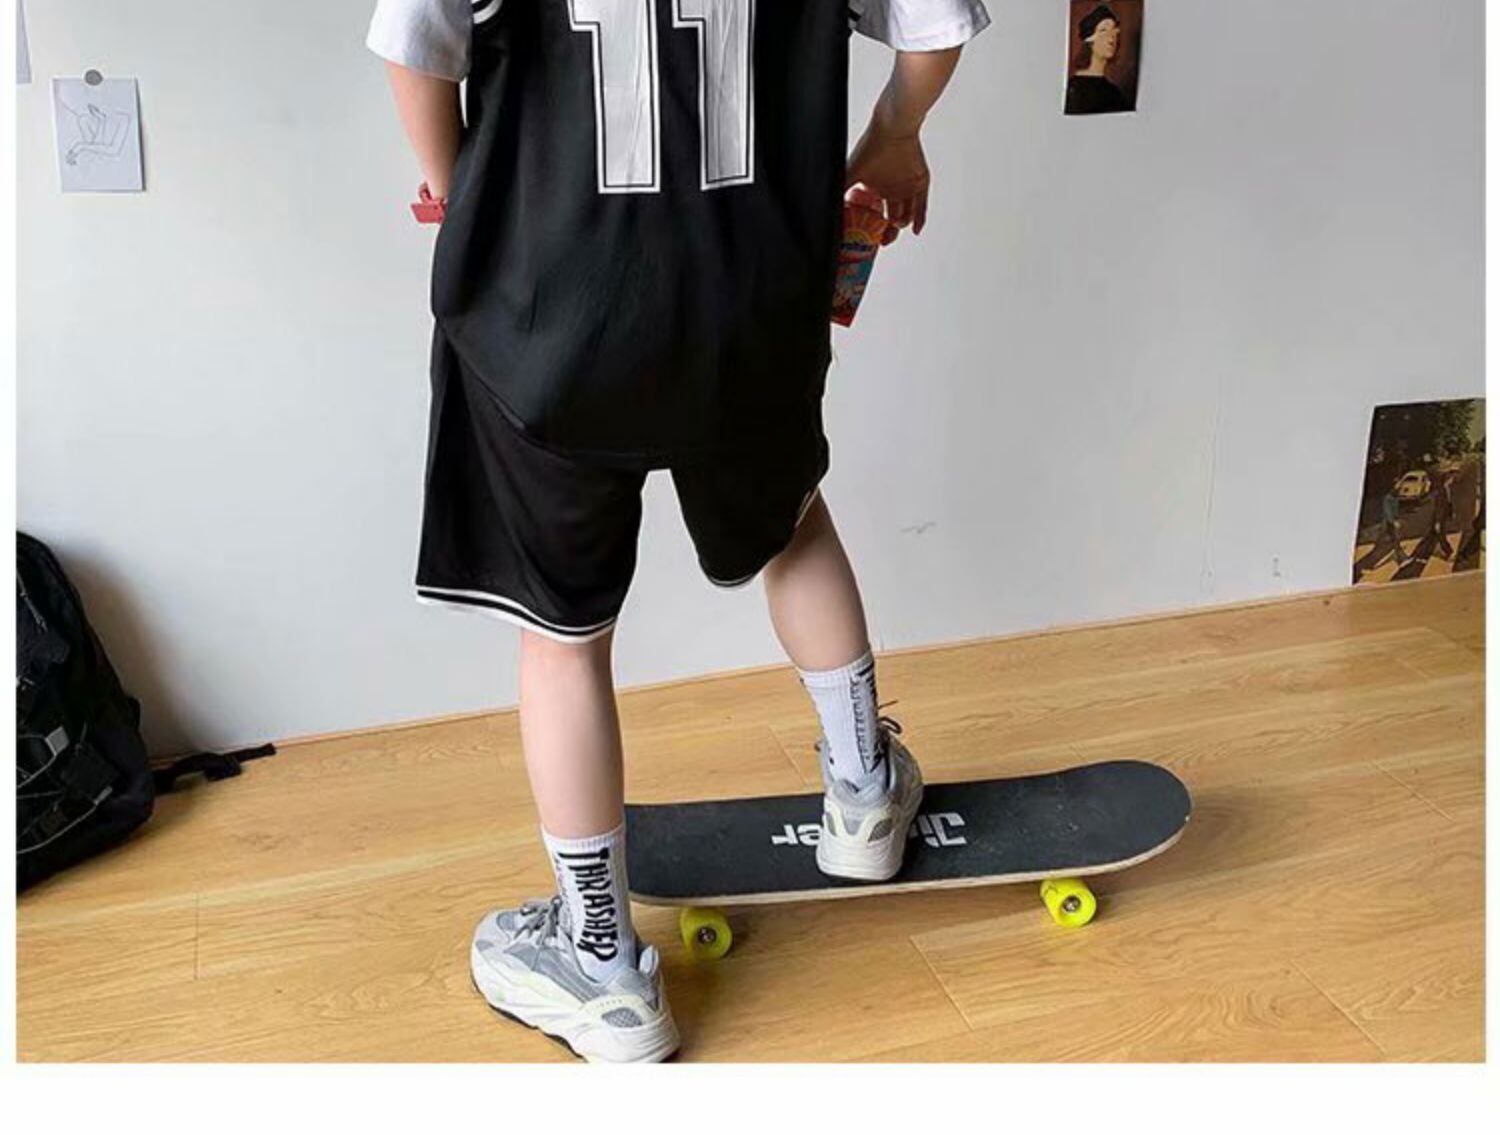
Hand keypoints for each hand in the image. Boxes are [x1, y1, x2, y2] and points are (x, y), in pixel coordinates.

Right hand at [845, 120, 930, 242]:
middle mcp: (890, 189)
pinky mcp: (920, 181)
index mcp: (874, 188)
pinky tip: (916, 229)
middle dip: (888, 232)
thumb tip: (824, 210)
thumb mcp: (848, 174)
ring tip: (896, 226)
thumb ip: (837, 192)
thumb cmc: (868, 148)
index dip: (872, 228)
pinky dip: (920, 218)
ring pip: (907, 212)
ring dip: (902, 224)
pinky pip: (922, 204)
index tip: (869, 239)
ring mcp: (906, 186)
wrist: (891, 129)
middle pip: (891, 217)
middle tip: (884, 240)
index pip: (873, 214)